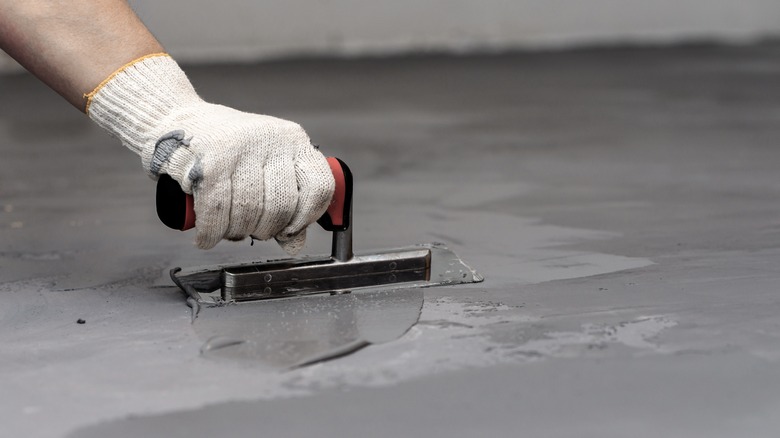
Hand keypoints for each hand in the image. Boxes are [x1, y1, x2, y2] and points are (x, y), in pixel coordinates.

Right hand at [86, 54, 333, 252]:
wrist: (173, 119)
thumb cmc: (222, 147)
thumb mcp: (264, 167)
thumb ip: (286, 203)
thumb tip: (295, 244)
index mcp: (293, 140)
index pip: (319, 187)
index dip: (306, 216)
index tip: (291, 229)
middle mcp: (271, 140)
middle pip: (282, 207)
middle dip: (265, 230)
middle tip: (250, 230)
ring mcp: (241, 149)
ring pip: (249, 213)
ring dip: (234, 233)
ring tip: (226, 228)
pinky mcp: (210, 162)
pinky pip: (217, 214)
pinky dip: (211, 234)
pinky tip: (207, 237)